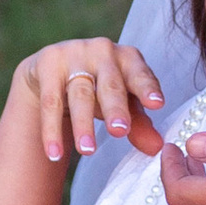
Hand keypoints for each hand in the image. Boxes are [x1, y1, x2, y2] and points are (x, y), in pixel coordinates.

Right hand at [19, 35, 161, 166]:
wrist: (52, 70)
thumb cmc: (98, 87)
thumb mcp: (122, 103)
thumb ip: (139, 124)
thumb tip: (156, 148)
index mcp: (128, 58)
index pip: (140, 74)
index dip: (148, 88)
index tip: (157, 104)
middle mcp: (102, 51)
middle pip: (110, 85)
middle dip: (115, 108)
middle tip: (119, 131)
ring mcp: (73, 54)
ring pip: (80, 95)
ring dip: (83, 124)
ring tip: (87, 151)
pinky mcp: (48, 63)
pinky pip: (51, 102)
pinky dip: (52, 130)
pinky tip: (54, 153)